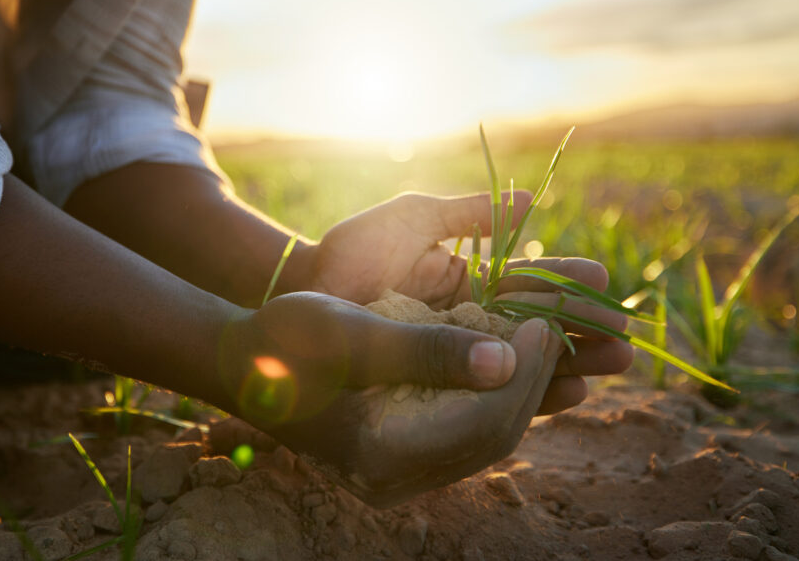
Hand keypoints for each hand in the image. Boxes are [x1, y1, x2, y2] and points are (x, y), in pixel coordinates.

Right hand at [214, 292, 559, 506]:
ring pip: (483, 436)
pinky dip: (492, 396)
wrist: (244, 364)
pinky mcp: (400, 458)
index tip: (543, 319)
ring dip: (520, 388)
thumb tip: (503, 360)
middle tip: (553, 324)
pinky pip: (464, 432)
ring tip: (544, 339)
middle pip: (490, 435)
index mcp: (380, 454)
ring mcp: (398, 475)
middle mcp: (394, 479)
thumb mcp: (353, 333)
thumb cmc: (289, 340)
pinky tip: (511, 361)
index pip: (482, 421)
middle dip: (532, 379)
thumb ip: (426, 350)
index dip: (524, 371)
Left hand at [309, 192, 632, 414]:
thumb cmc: (355, 248)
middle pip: (539, 328)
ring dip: (568, 366)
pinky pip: (490, 392)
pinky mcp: (440, 382)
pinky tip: (563, 395)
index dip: (569, 284)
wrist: (305, 290)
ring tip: (610, 367)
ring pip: (524, 362)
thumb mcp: (414, 219)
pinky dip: (528, 394)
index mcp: (473, 278)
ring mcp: (457, 351)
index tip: (605, 283)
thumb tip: (532, 200)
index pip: (533, 283)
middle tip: (625, 340)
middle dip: (583, 333)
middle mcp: (473, 318)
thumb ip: (470, 213)